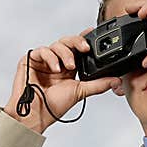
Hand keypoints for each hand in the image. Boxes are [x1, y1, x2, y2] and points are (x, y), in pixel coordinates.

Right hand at [4, 28, 121, 132]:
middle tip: (85, 49)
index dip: (84, 39)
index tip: (92, 32)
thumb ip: (98, 84)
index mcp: (68, 67)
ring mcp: (43, 60)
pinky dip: (50, 57)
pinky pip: (42, 50)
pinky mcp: (30, 60)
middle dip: (77, 42)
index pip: (77, 48)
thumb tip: (116, 80)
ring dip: (65, 54)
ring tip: (68, 67)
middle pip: (68, 41)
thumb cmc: (53, 106)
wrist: (36, 114)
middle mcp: (57, 61)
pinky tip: (55, 68)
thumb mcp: (80, 92)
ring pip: (57, 44)